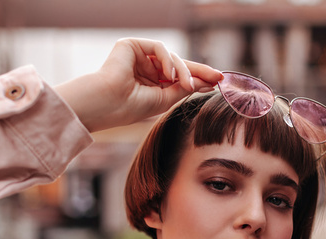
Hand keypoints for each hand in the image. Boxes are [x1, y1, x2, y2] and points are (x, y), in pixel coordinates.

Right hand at [55, 38, 222, 132]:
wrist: (108, 104)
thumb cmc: (131, 107)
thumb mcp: (165, 99)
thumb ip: (184, 89)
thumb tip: (207, 82)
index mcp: (151, 83)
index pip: (178, 78)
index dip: (198, 79)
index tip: (217, 82)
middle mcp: (145, 69)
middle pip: (178, 65)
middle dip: (199, 70)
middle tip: (217, 76)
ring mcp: (138, 57)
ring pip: (171, 58)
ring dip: (184, 71)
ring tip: (187, 85)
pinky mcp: (131, 45)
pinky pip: (159, 48)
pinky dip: (168, 60)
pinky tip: (169, 75)